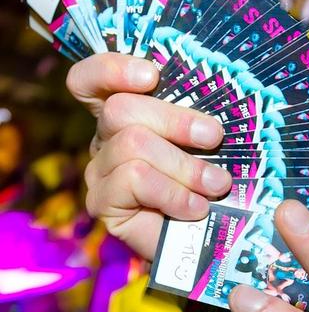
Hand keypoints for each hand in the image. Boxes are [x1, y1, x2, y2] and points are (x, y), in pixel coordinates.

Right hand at [66, 53, 231, 259]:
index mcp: (123, 117)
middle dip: (175, 121)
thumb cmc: (205, 185)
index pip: (90, 82)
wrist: (202, 242)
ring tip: (216, 185)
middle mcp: (104, 141)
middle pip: (120, 109)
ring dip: (184, 166)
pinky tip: (196, 208)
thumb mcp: (202, 145)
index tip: (151, 75)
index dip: (111, 69)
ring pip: (132, 145)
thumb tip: (211, 102)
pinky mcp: (103, 203)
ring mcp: (99, 172)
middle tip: (214, 137)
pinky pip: (134, 180)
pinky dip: (173, 193)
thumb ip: (193, 120)